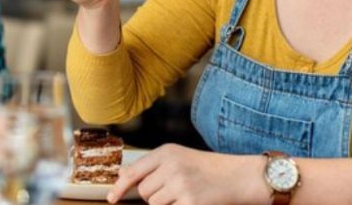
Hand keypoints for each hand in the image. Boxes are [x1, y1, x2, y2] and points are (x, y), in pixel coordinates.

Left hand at [108, 144, 267, 204]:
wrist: (239, 176)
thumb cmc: (208, 168)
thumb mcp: (180, 157)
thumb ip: (153, 166)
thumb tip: (123, 179)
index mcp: (167, 151)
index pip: (133, 171)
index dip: (120, 187)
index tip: (112, 198)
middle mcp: (172, 166)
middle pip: (144, 192)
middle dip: (154, 196)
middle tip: (174, 190)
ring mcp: (181, 185)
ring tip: (185, 194)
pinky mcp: (190, 202)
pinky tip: (191, 201)